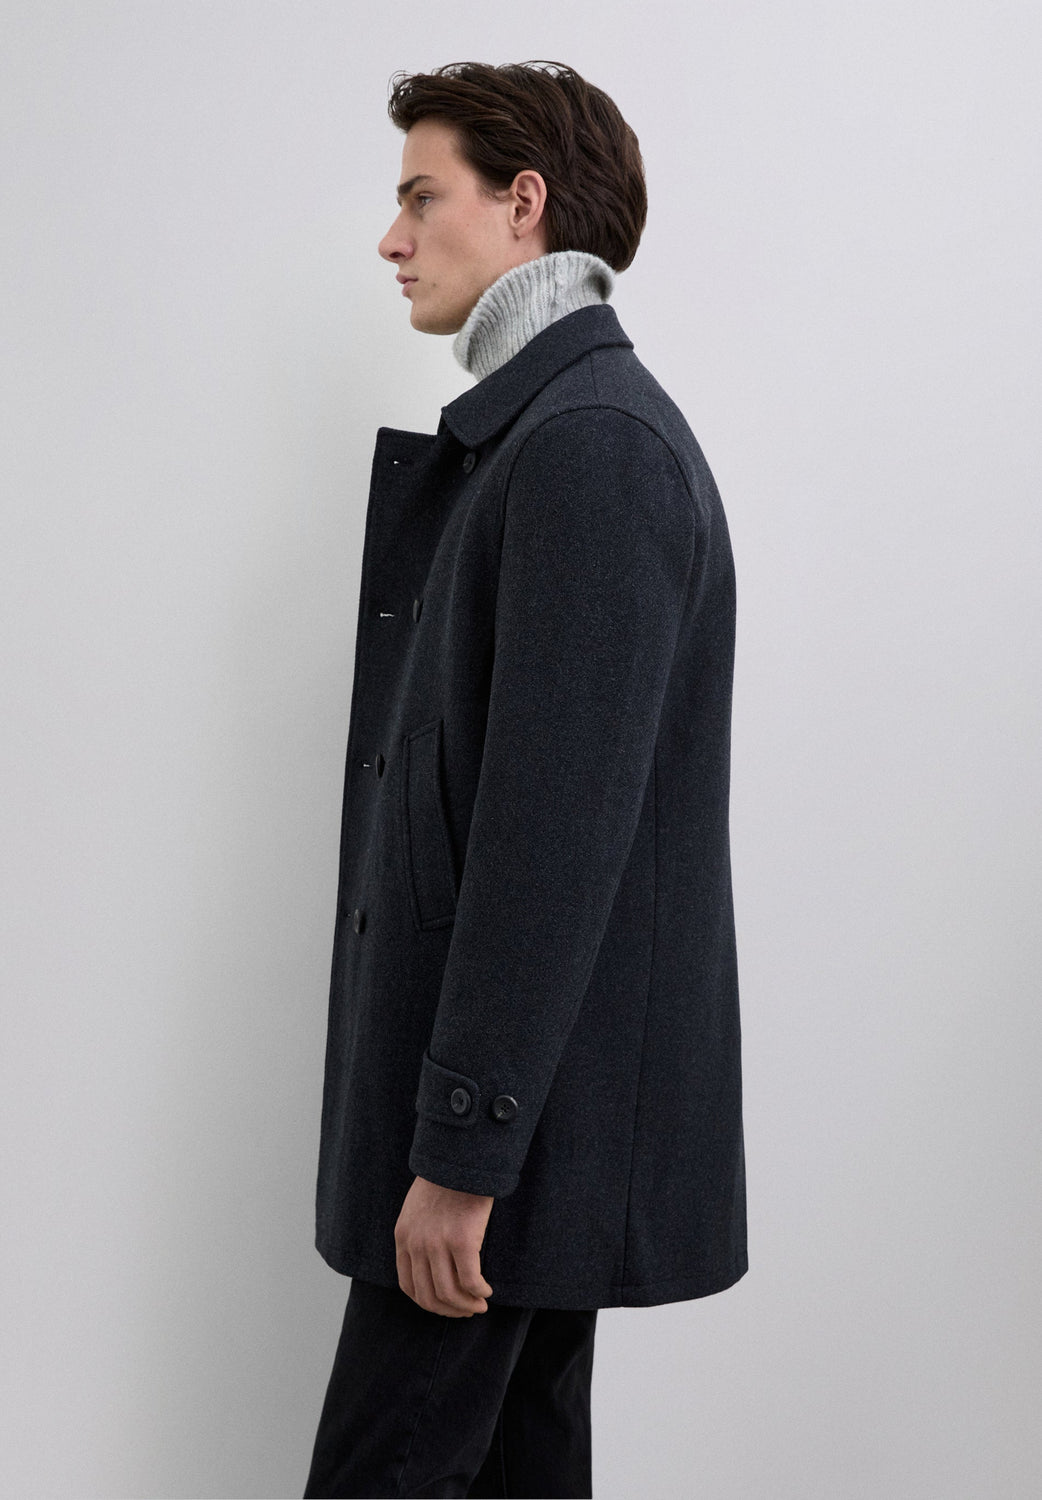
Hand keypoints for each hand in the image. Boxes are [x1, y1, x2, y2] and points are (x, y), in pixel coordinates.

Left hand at [394, 1175, 494, 1315]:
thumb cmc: (445, 1181)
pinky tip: (487, 1291)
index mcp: (403, 1237)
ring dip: (467, 1305)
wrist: (461, 1157)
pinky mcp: (462, 1241)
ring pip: (449, 1294)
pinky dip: (479, 1292)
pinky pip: (470, 1281)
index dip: (429, 1302)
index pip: (409, 1286)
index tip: (446, 1304)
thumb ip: (418, 1235)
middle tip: (467, 1311)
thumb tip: (432, 1266)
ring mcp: (438, 1244)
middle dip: (450, 1310)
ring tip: (480, 1304)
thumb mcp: (417, 1208)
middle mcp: (416, 1244)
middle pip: (429, 1296)